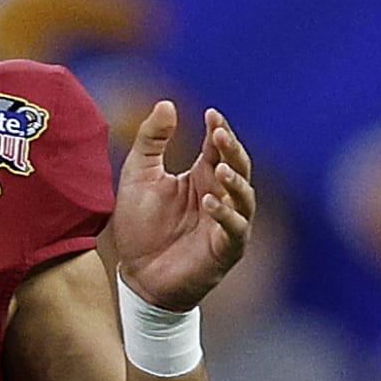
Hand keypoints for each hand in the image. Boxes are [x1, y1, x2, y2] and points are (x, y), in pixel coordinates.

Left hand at [112, 102, 253, 312]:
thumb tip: (168, 103)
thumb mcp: (138, 176)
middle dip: (231, 149)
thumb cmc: (140, 227)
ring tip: (219, 168)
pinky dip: (226, 215)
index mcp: (202, 175)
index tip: (211, 114)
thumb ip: (151, 141)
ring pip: (244, 197)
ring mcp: (226, 223)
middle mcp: (220, 196)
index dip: (218, 129)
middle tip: (218, 134)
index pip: (219, 147)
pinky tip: (210, 202)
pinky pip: (235, 229)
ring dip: (235, 181)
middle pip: (238, 166)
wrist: (136, 276)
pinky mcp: (225, 250)